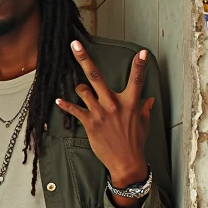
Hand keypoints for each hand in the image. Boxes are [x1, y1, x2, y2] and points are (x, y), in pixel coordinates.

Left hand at [56, 41, 152, 186]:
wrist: (126, 161)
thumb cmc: (135, 142)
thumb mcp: (143, 122)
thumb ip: (144, 108)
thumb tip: (148, 100)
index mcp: (131, 102)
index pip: (137, 79)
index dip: (139, 65)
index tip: (141, 52)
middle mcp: (114, 104)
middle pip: (97, 76)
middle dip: (84, 59)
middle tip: (74, 45)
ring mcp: (100, 113)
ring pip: (83, 90)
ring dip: (79, 88)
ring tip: (80, 90)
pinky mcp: (90, 123)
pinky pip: (75, 110)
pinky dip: (65, 105)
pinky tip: (59, 100)